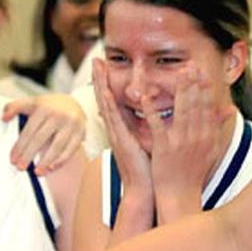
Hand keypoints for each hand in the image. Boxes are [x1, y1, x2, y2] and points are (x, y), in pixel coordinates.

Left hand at [3, 94, 85, 174]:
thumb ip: (15, 107)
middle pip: (40, 139)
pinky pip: (70, 149)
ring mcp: (70, 124)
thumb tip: (4, 118)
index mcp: (43, 108)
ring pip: (56, 146)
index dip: (19, 146)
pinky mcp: (80, 132)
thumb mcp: (32, 103)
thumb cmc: (47, 107)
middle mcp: (57, 115)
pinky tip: (52, 167)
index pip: (29, 130)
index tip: (12, 159)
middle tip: (20, 168)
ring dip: (45, 161)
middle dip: (28, 155)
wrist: (73, 104)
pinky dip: (61, 160)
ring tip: (37, 172)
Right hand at [93, 58, 152, 195]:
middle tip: (96, 59)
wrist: (145, 190)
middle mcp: (117, 129)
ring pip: (106, 105)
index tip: (106, 66)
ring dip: (101, 86)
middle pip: (105, 98)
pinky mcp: (121, 141)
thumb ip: (149, 128)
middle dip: (100, 78)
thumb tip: (155, 117)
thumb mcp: (148, 143)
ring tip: (97, 68)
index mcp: (123, 129)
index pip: (113, 100)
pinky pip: (114, 121)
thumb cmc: (149, 169)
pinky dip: (109, 106)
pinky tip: (105, 93)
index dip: (108, 83)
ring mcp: (117, 135)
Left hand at [146, 66, 232, 216]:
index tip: (203, 72)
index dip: (206, 88)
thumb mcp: (212, 150)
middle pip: (197, 105)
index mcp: (207, 136)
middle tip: (192, 65)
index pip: (208, 107)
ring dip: (180, 91)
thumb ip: (218, 127)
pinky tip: (146, 96)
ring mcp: (180, 142)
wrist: (180, 196)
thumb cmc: (194, 174)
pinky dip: (152, 109)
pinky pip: (157, 125)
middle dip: (195, 84)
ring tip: (178, 74)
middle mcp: (197, 137)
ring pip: (182, 111)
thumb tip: (231, 109)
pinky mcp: (164, 148)